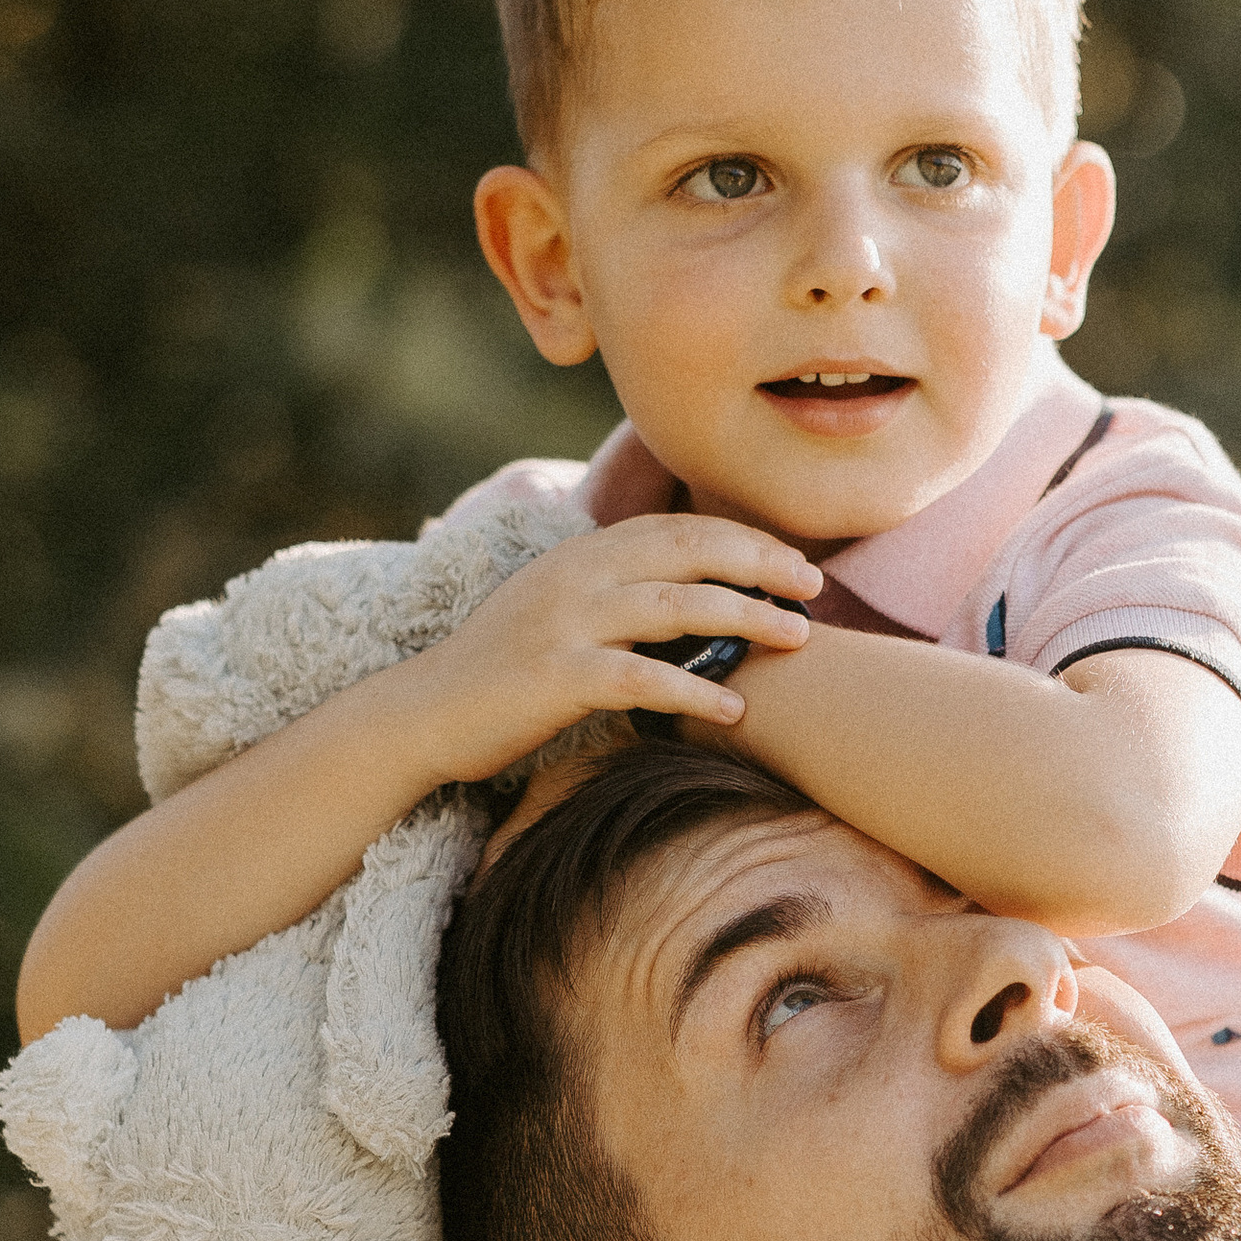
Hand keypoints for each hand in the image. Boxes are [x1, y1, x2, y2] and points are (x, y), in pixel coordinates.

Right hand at [385, 517, 822, 790]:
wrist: (425, 712)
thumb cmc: (506, 672)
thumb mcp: (562, 613)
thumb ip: (618, 596)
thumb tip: (692, 604)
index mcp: (582, 554)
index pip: (678, 529)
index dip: (743, 540)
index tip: (794, 561)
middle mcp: (576, 575)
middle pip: (687, 552)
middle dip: (759, 565)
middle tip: (814, 586)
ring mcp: (564, 622)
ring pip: (674, 606)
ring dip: (745, 619)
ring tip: (797, 638)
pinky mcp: (554, 676)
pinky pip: (640, 677)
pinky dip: (694, 689)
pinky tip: (735, 709)